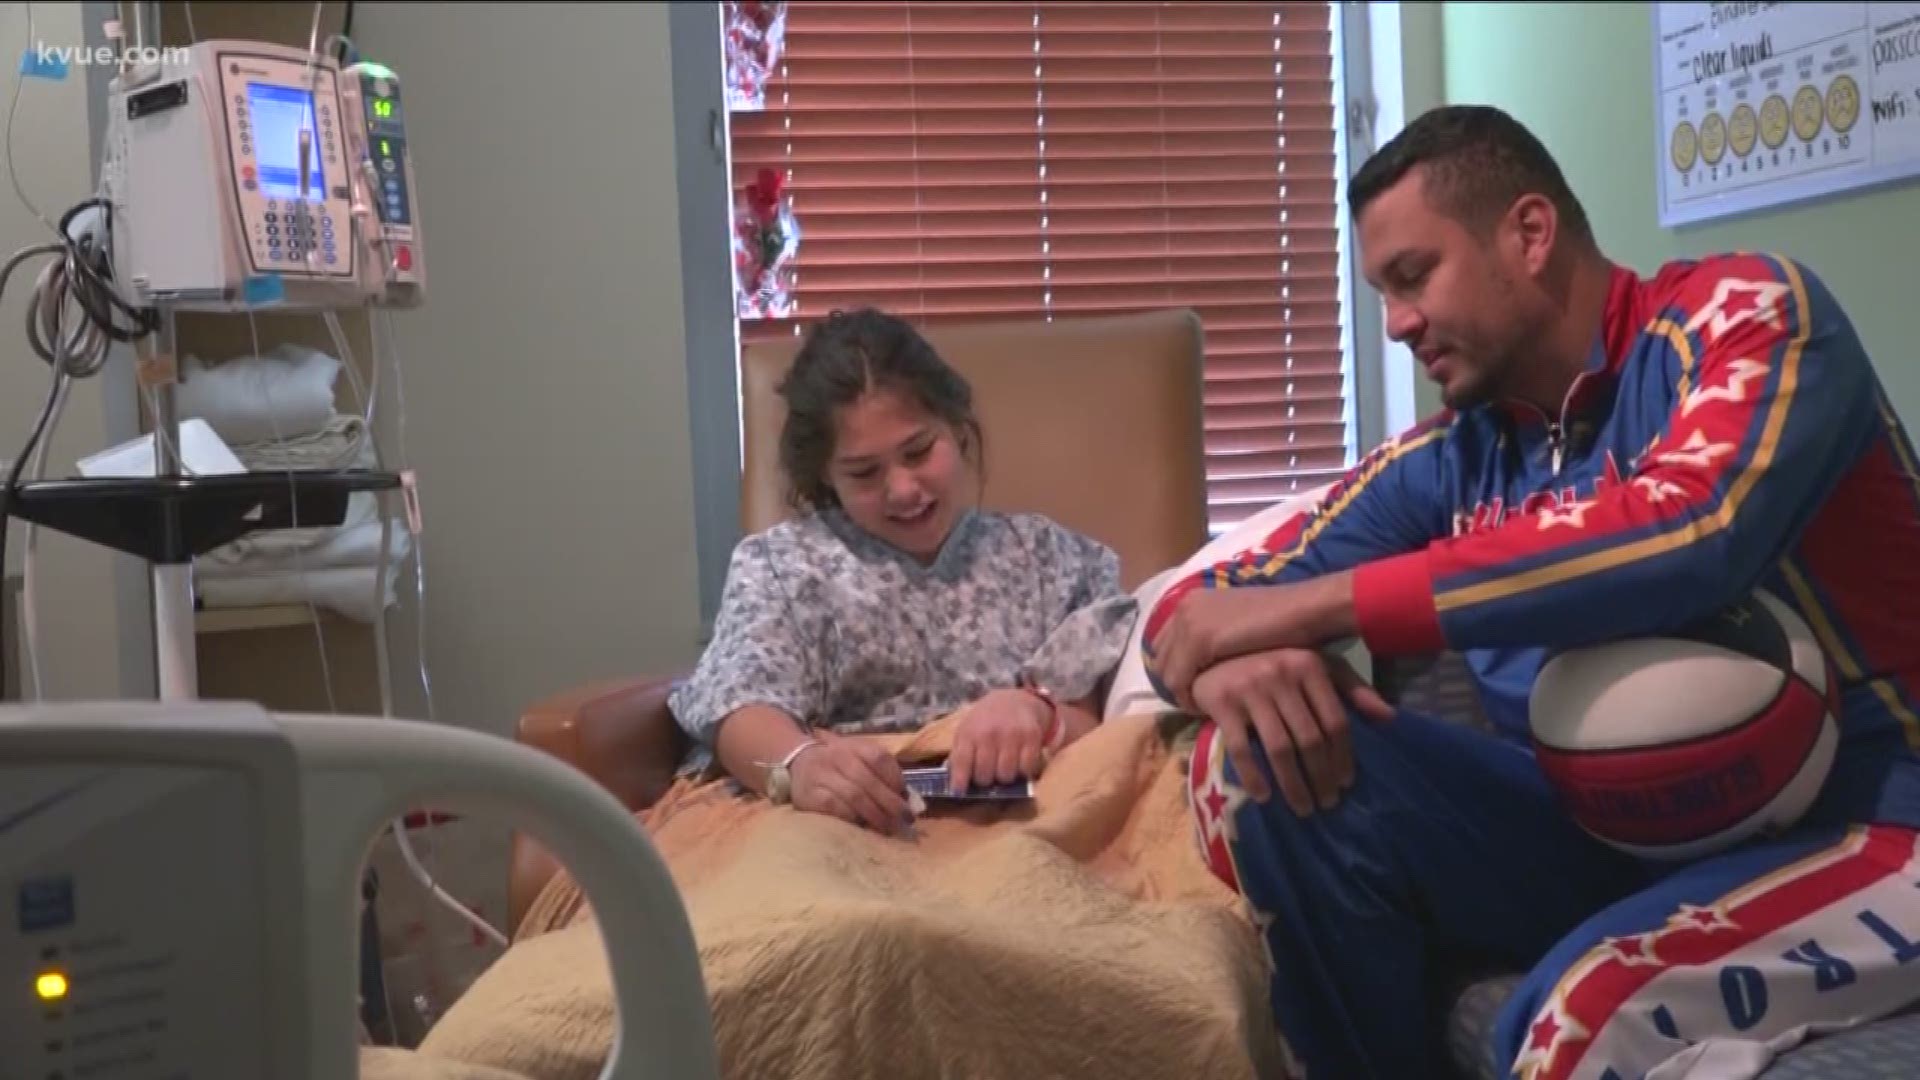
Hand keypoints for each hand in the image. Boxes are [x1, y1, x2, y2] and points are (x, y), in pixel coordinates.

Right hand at [788, 737, 909, 834]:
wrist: (796, 764)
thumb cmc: (838, 766)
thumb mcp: (858, 758)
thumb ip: (883, 775)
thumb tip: (909, 801)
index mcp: (853, 745)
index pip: (879, 758)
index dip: (896, 779)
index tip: (907, 798)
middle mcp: (837, 756)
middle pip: (868, 780)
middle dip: (890, 803)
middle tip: (906, 820)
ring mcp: (821, 775)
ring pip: (853, 795)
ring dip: (875, 814)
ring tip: (888, 828)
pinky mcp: (809, 795)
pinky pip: (834, 807)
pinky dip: (852, 817)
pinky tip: (862, 826)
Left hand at [948, 689, 1050, 793]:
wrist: (1015, 700)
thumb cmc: (986, 720)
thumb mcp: (967, 730)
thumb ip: (961, 754)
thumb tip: (956, 783)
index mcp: (969, 732)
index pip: (962, 761)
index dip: (960, 781)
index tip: (959, 792)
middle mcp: (990, 733)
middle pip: (985, 774)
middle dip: (985, 781)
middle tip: (987, 777)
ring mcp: (1012, 735)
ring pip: (1006, 775)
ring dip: (1004, 778)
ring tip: (1002, 771)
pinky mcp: (1032, 737)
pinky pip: (1027, 769)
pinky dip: (1023, 773)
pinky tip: (1018, 765)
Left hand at [1151, 588, 1288, 710]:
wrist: (1303, 611)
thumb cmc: (1280, 620)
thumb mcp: (1236, 624)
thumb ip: (1215, 636)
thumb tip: (1202, 661)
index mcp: (1192, 599)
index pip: (1163, 641)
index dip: (1175, 665)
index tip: (1190, 684)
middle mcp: (1185, 607)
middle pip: (1160, 657)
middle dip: (1174, 680)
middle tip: (1193, 700)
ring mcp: (1190, 622)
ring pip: (1166, 672)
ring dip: (1181, 692)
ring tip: (1200, 707)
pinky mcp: (1199, 641)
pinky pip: (1179, 681)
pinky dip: (1188, 698)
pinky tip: (1204, 709)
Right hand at [1190, 648, 1394, 816]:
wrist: (1213, 655)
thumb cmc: (1274, 663)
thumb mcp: (1315, 666)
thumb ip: (1352, 687)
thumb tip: (1389, 717)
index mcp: (1309, 665)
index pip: (1335, 720)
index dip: (1343, 756)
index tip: (1346, 784)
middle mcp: (1281, 673)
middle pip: (1310, 739)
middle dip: (1321, 777)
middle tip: (1327, 804)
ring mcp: (1250, 688)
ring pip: (1279, 748)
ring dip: (1293, 784)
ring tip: (1303, 808)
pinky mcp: (1222, 703)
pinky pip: (1240, 748)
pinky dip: (1253, 777)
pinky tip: (1264, 797)